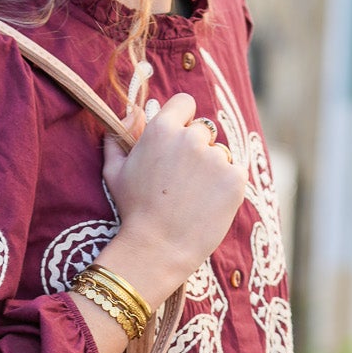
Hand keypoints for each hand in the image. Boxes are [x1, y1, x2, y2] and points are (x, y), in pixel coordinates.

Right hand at [100, 94, 245, 306]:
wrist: (157, 249)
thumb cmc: (133, 212)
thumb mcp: (114, 172)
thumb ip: (119, 136)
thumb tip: (133, 113)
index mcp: (162, 129)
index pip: (185, 103)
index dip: (183, 119)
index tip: (179, 139)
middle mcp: (191, 138)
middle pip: (204, 130)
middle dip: (197, 150)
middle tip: (183, 182)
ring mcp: (216, 157)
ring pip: (220, 154)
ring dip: (212, 170)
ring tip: (194, 198)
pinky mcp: (235, 178)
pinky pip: (236, 173)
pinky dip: (227, 187)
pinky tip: (209, 205)